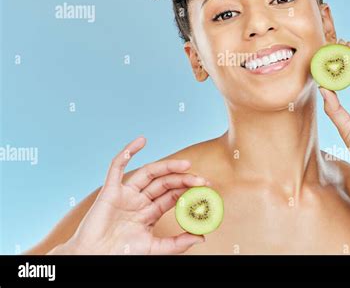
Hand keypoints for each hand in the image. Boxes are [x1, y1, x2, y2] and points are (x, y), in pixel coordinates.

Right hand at [58, 136, 207, 253]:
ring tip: (186, 165)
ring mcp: (125, 194)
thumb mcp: (154, 249)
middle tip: (202, 180)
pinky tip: (141, 141)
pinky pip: (116, 167)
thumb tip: (203, 237)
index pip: (172, 196)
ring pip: (149, 173)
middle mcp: (139, 201)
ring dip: (167, 166)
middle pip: (164, 183)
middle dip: (183, 180)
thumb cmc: (121, 255)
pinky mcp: (109, 191)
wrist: (93, 259)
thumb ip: (177, 243)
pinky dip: (127, 152)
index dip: (188, 190)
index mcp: (149, 213)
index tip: (206, 189)